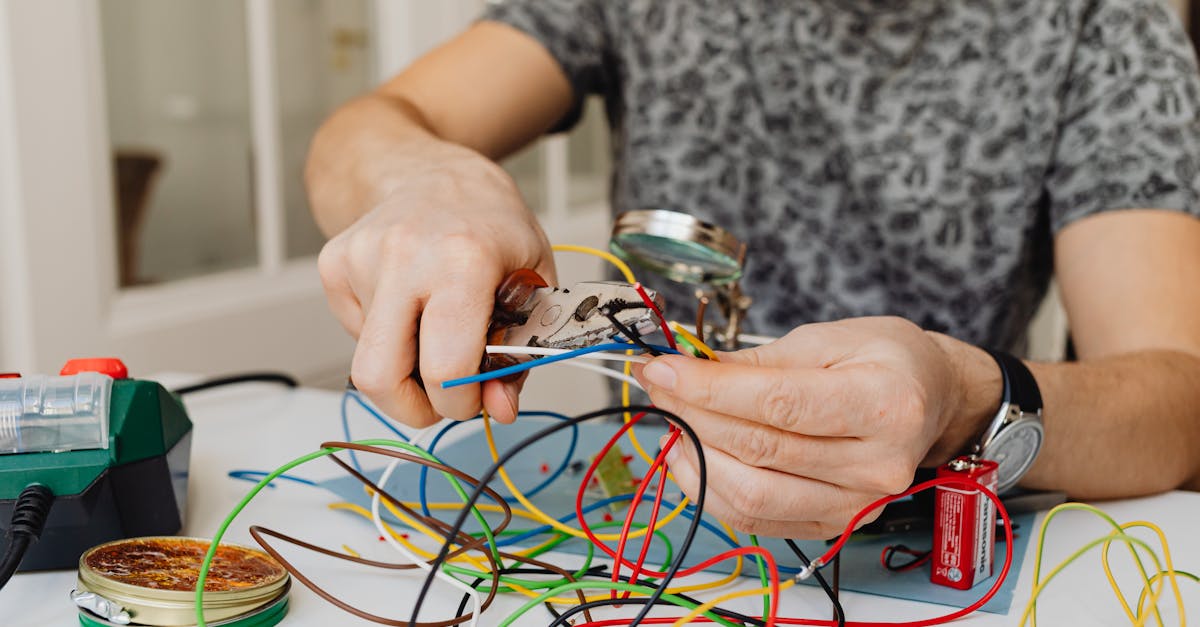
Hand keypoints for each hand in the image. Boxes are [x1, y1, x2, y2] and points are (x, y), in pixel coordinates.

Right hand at [317, 146, 554, 426]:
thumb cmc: (490, 222)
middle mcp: (403, 256)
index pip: (445, 367)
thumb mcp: (532, 280)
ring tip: (432, 333)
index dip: (460, 404)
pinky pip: (356, 333)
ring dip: (403, 369)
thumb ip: (521, 352)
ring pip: (365, 361)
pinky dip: (385, 335)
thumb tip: (499, 410)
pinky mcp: (333, 263)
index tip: (475, 400)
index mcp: (463, 259)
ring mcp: (360, 258)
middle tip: (443, 396)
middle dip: (413, 407)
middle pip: (379, 377)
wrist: (432, 169)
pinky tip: (408, 302)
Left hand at [634, 317, 996, 538]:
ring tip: (676, 423)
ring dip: (697, 458)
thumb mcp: (828, 337)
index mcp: (884, 404)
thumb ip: (759, 361)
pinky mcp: (836, 524)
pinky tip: (695, 457)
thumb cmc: (887, 360)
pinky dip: (713, 491)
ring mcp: (858, 503)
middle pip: (760, 450)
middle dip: (694, 415)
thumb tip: (690, 370)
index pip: (778, 404)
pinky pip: (758, 520)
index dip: (709, 388)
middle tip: (660, 386)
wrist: (933, 400)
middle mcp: (877, 464)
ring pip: (753, 495)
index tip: (663, 368)